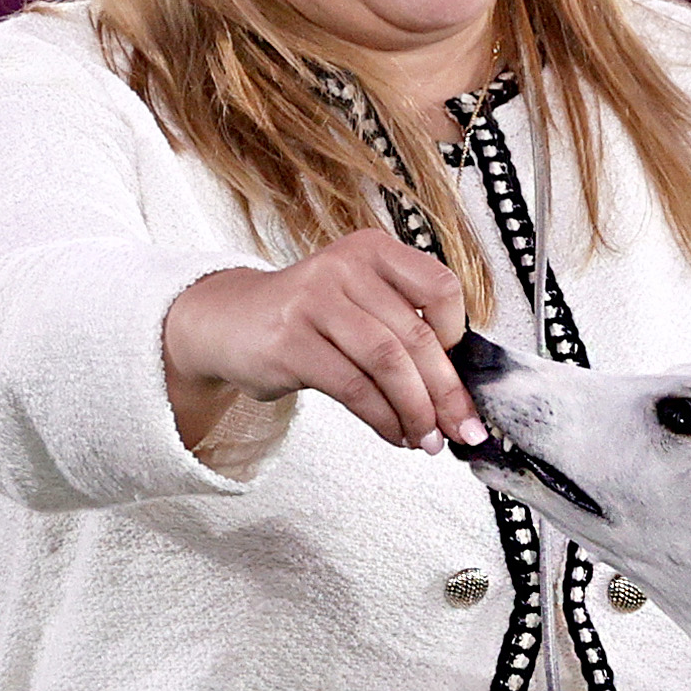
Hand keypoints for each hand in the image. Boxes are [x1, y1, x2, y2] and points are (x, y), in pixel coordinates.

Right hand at [161, 229, 481, 453]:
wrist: (229, 322)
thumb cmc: (306, 318)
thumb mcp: (358, 303)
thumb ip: (403, 328)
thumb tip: (458, 390)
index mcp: (372, 251)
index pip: (440, 288)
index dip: (458, 337)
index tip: (457, 374)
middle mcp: (344, 267)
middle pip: (416, 335)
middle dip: (446, 393)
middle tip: (460, 428)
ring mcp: (314, 301)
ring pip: (387, 363)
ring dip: (416, 411)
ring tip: (427, 439)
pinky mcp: (290, 341)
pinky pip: (353, 387)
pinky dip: (383, 418)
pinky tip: (394, 434)